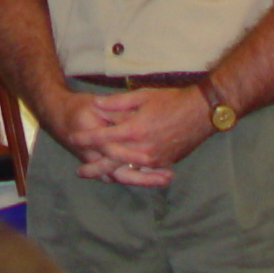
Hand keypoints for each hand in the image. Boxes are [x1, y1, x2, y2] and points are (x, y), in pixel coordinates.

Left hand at [65, 88, 206, 183]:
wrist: (201, 113)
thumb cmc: (172, 100)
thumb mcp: (143, 95)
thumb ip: (118, 102)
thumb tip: (96, 104)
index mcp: (134, 129)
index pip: (103, 137)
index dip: (86, 139)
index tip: (72, 139)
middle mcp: (142, 148)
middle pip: (112, 162)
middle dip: (94, 167)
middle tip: (79, 171)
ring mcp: (153, 159)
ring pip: (126, 171)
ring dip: (109, 174)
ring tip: (96, 176)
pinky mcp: (163, 163)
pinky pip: (142, 172)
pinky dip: (129, 175)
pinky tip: (120, 176)